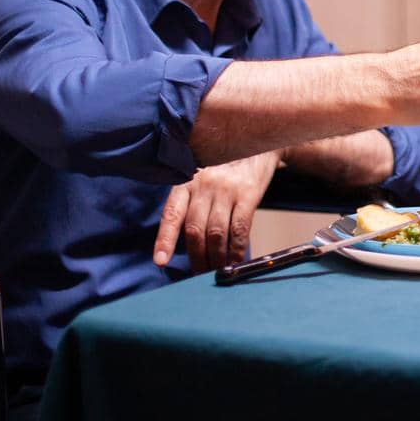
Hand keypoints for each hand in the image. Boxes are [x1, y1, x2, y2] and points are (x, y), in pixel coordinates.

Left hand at [155, 149, 279, 272]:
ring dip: (215, 257)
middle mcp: (204, 185)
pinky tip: (236, 259)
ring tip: (216, 271)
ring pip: (215, 232)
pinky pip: (239, 228)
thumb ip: (191, 203)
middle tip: (198, 274)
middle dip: (196, 257)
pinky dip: (236, 249)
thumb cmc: (225, 169)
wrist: (259, 146)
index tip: (161, 262)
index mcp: (187, 182)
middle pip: (194, 229)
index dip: (165, 239)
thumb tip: (184, 243)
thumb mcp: (201, 178)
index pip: (172, 214)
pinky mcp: (248, 194)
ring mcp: (227, 190)